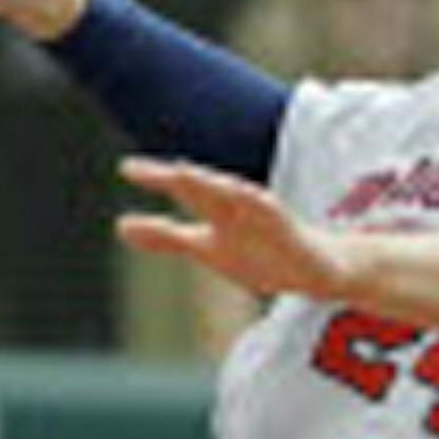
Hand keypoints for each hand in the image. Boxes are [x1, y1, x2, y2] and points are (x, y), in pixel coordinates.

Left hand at [116, 157, 350, 301]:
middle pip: (210, 191)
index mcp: (216, 213)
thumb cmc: (258, 251)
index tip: (126, 168)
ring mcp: (267, 221)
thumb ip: (165, 236)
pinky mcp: (294, 236)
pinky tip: (259, 202)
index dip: (156, 179)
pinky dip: (267, 212)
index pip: (183, 192)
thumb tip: (119, 226)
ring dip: (225, 189)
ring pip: (244, 199)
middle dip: (190, 181)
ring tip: (202, 179)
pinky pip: (280, 222)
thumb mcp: (204, 247)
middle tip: (170, 170)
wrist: (318, 269)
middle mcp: (238, 210)